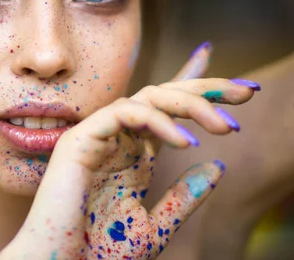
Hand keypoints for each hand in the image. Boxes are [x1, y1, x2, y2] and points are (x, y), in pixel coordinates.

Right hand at [0, 42, 259, 259]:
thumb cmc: (98, 253)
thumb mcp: (156, 226)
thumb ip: (184, 197)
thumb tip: (217, 165)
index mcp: (132, 156)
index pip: (165, 111)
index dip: (194, 87)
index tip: (231, 84)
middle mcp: (117, 140)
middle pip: (162, 96)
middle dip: (204, 89)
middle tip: (245, 93)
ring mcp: (97, 136)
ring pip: (147, 97)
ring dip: (189, 104)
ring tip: (225, 127)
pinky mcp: (81, 139)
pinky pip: (123, 113)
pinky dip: (156, 121)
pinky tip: (185, 142)